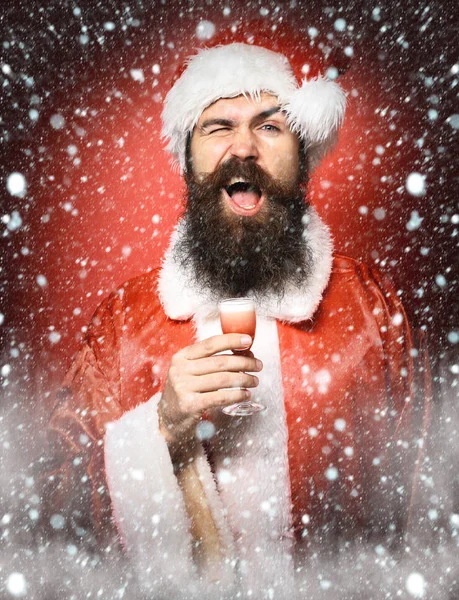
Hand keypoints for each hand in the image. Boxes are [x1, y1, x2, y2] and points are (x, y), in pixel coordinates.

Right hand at [158, 333, 262, 460]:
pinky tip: (246, 394)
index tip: (248, 340)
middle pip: (220, 362)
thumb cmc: (186, 391)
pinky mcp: (189, 405)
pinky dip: (237, 395)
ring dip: (244, 379)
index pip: (210, 344)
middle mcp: (180, 370)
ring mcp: (183, 387)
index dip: (231, 340)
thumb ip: (212, 361)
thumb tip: (245, 353)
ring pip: (222, 379)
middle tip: (258, 365)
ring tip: (255, 381)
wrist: (168, 419)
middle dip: (244, 363)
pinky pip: (220, 397)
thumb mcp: (191, 371)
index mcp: (181, 356)